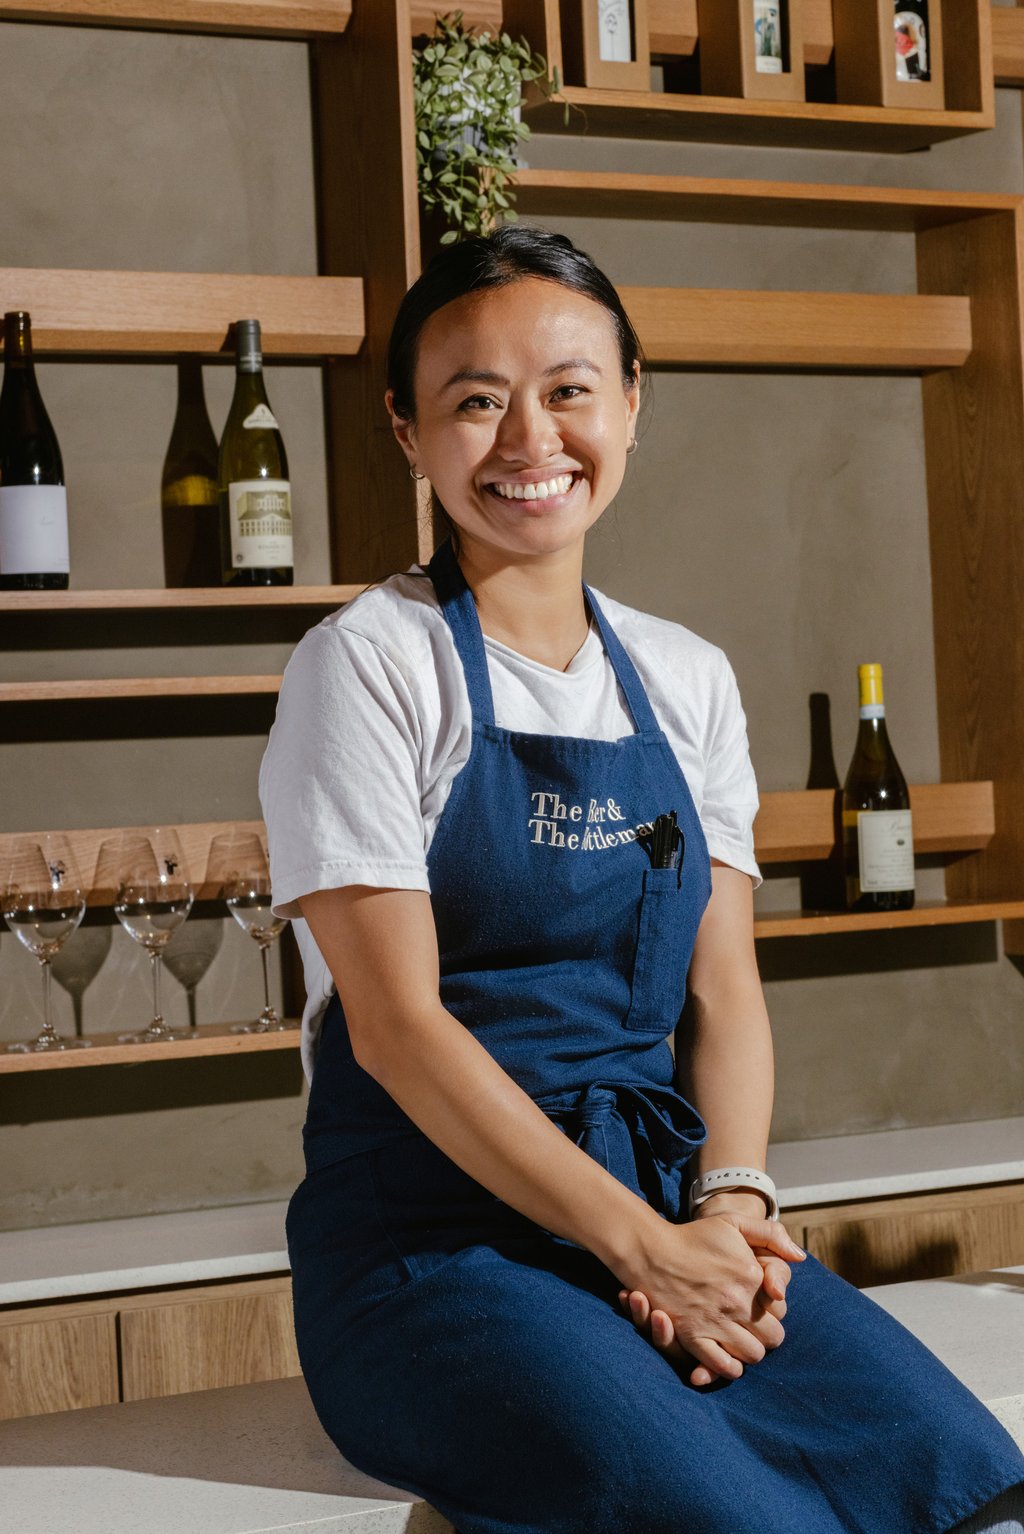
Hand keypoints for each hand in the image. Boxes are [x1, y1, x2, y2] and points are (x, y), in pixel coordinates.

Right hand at [616, 1207, 803, 1387]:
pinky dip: (730, 1367)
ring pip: (753, 1355)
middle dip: (766, 1333)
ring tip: (739, 1338)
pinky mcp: (693, 1336)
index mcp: (751, 1276)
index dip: (773, 1308)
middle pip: (773, 1337)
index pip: (782, 1309)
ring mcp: (715, 1321)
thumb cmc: (695, 1236)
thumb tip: (800, 1257)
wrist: (652, 1250)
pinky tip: (726, 1356)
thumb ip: (771, 1234)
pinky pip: (724, 1366)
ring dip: (749, 1350)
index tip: (760, 1302)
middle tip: (751, 1324)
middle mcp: (737, 1302)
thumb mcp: (734, 1222)